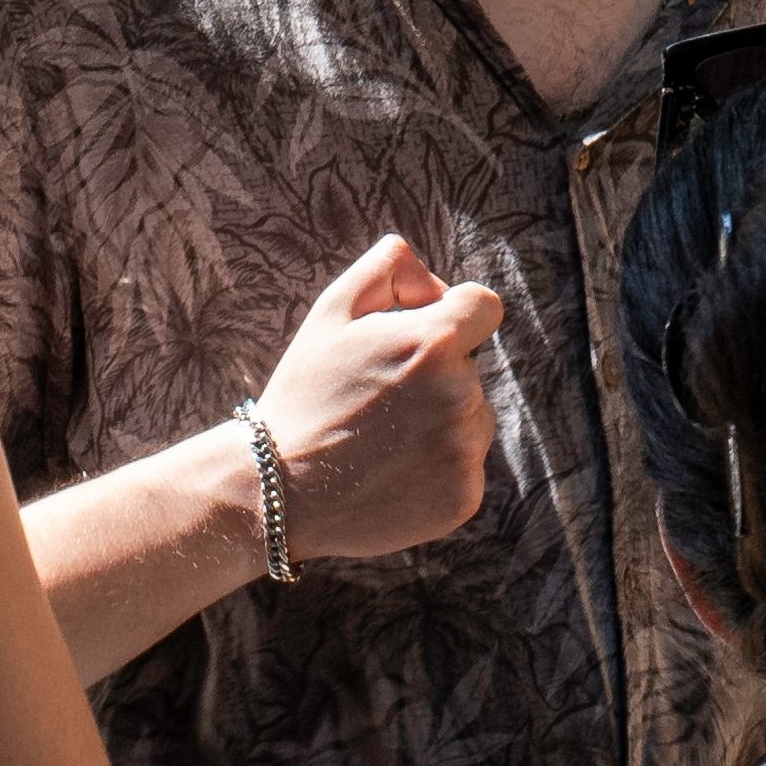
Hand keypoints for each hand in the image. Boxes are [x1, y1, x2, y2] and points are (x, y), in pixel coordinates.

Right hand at [250, 232, 508, 563]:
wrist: (281, 493)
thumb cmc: (305, 394)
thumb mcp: (331, 311)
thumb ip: (389, 267)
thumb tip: (438, 284)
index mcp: (434, 342)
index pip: (484, 307)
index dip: (455, 314)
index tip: (426, 336)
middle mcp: (461, 395)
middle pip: (472, 369)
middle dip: (437, 375)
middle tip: (379, 401)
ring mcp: (465, 452)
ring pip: (474, 419)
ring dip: (442, 422)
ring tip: (383, 442)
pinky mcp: (464, 498)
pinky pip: (467, 467)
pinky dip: (438, 469)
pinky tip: (391, 475)